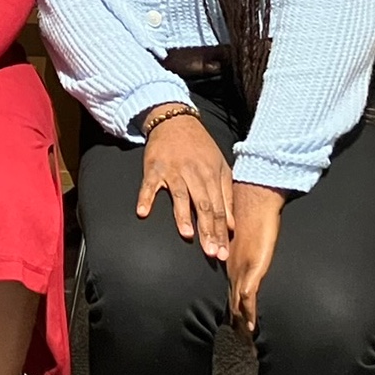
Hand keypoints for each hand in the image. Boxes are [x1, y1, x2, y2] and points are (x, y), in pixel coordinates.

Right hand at [137, 111, 233, 260]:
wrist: (176, 121)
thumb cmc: (200, 148)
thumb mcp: (219, 167)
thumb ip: (226, 195)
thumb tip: (230, 225)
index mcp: (213, 175)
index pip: (218, 208)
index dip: (221, 232)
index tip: (223, 253)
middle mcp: (195, 173)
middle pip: (203, 205)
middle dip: (208, 231)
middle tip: (211, 253)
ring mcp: (173, 170)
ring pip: (180, 195)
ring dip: (183, 215)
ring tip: (187, 235)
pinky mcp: (154, 168)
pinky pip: (148, 185)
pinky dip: (145, 198)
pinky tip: (143, 213)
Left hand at [228, 182, 287, 336]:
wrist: (254, 199)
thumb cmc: (250, 216)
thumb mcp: (245, 239)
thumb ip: (243, 250)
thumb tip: (244, 259)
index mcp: (233, 265)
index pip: (233, 295)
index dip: (234, 315)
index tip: (236, 332)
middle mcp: (235, 270)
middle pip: (235, 303)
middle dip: (238, 325)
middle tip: (241, 345)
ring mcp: (243, 268)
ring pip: (240, 301)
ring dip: (243, 321)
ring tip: (245, 339)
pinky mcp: (253, 264)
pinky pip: (249, 289)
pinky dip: (248, 305)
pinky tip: (249, 318)